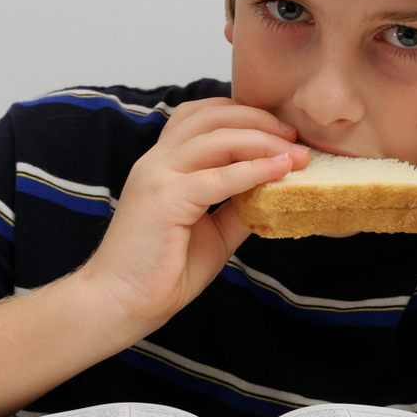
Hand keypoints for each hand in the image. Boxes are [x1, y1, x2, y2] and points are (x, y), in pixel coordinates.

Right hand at [82, 98, 309, 333]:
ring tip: (294, 152)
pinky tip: (280, 170)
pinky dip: (253, 169)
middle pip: (213, 117)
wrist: (121, 302)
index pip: (202, 116)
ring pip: (217, 138)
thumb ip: (239, 207)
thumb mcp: (213, 232)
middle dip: (260, 120)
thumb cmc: (162, 271)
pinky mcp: (165, 199)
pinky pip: (218, 177)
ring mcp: (158, 175)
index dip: (244, 114)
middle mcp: (158, 161)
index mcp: (164, 163)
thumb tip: (277, 193)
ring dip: (262, 140)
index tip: (280, 130)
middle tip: (294, 135)